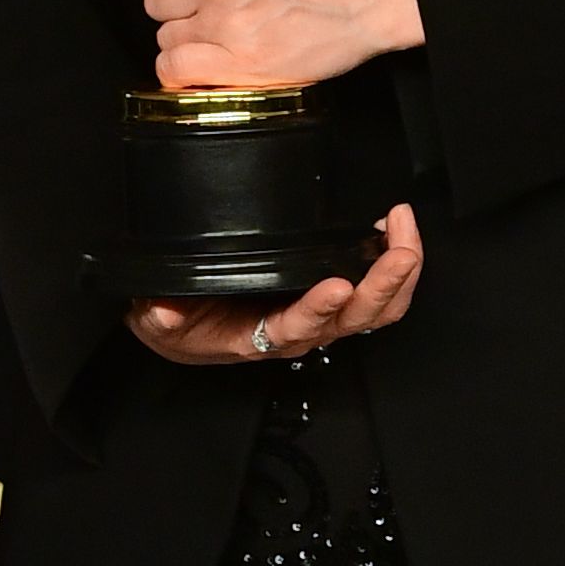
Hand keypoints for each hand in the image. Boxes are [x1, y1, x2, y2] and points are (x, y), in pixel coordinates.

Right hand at [129, 204, 425, 366]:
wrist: (185, 326)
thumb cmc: (181, 321)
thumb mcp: (160, 319)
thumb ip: (161, 315)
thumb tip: (162, 311)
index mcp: (259, 338)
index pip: (296, 328)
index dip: (318, 311)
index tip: (336, 285)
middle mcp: (300, 331)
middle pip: (357, 319)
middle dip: (385, 284)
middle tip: (399, 246)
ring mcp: (321, 317)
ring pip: (377, 310)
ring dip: (399, 273)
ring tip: (403, 227)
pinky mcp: (329, 301)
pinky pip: (374, 294)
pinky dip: (391, 266)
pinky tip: (393, 231)